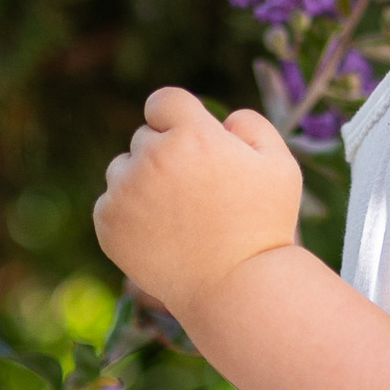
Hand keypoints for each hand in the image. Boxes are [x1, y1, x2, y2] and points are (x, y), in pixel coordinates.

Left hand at [93, 89, 301, 316]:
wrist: (234, 287)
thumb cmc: (263, 227)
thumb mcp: (281, 167)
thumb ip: (252, 125)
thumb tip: (222, 119)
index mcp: (192, 135)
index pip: (163, 101)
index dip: (175, 118)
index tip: (186, 140)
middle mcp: (152, 157)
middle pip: (144, 138)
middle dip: (165, 156)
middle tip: (195, 194)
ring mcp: (125, 191)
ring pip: (123, 169)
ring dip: (142, 183)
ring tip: (177, 217)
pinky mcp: (108, 222)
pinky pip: (110, 203)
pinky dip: (128, 216)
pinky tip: (160, 236)